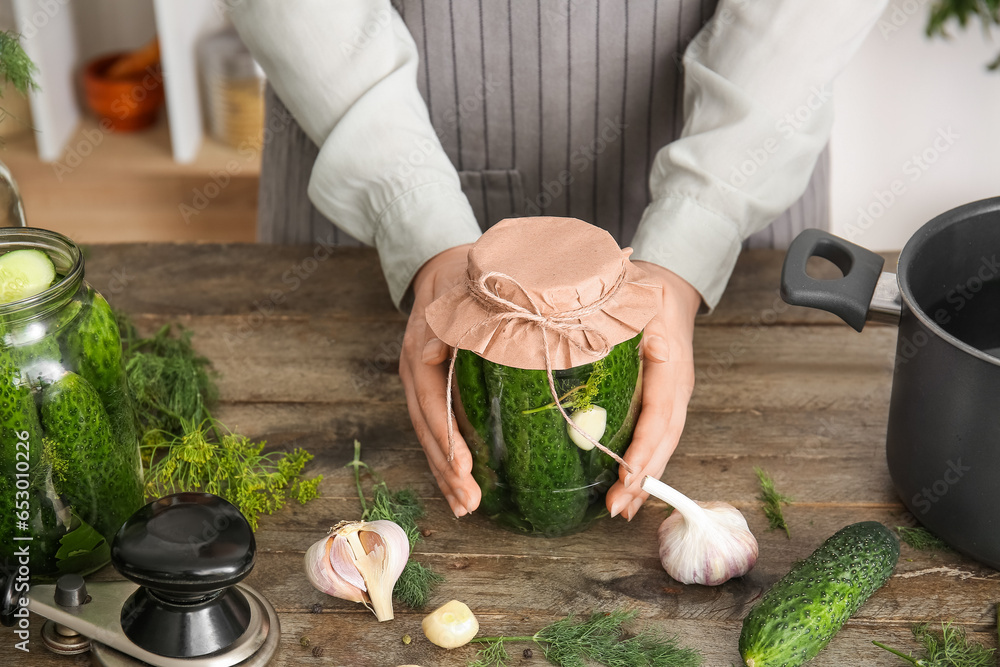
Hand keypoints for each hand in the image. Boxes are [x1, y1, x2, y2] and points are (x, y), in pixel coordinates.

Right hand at [399, 244, 480, 517]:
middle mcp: (415, 371)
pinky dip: (448, 458)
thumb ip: (450, 318)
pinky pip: (437, 428)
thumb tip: (436, 352)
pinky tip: (460, 486)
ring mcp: (421, 382)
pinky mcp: (433, 387)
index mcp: (420, 350)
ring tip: (465, 507)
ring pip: (429, 435)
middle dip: (446, 469)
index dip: (445, 437)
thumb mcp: (459, 287)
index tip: (462, 469)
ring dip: (445, 474)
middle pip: (426, 429)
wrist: (445, 263)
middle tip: (468, 504)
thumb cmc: (462, 273)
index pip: (430, 402)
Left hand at [604, 261, 700, 520]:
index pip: (660, 411)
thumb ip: (602, 315)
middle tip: (616, 507)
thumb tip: (558, 331)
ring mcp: (673, 395)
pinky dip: (643, 464)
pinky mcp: (662, 401)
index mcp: (669, 361)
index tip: (627, 474)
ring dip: (644, 479)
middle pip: (665, 438)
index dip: (645, 446)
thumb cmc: (644, 287)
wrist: (673, 283)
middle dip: (643, 477)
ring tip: (621, 509)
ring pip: (663, 444)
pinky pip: (655, 437)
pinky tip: (626, 487)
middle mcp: (676, 384)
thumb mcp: (627, 293)